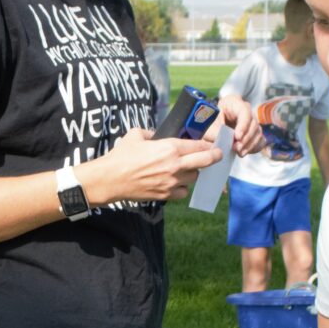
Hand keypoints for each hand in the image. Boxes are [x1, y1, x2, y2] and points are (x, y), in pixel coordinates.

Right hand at [83, 127, 219, 206]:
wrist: (111, 179)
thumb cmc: (121, 156)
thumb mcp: (136, 135)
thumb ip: (151, 133)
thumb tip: (156, 135)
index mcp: (170, 147)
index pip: (199, 146)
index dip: (208, 145)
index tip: (212, 144)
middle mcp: (175, 165)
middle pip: (205, 161)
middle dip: (214, 157)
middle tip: (218, 155)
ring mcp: (172, 181)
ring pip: (194, 177)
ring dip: (193, 172)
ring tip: (187, 169)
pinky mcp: (166, 194)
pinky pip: (183, 192)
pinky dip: (182, 188)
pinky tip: (176, 183)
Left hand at [215, 94, 266, 156]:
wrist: (211, 123)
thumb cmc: (209, 119)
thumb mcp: (208, 123)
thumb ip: (214, 130)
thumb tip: (222, 139)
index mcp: (233, 102)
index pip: (245, 111)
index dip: (243, 125)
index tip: (237, 137)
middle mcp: (245, 110)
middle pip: (253, 123)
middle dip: (246, 138)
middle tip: (236, 148)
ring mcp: (251, 121)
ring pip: (257, 132)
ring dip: (250, 144)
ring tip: (239, 152)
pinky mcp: (253, 132)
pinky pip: (259, 139)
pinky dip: (253, 147)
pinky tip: (244, 152)